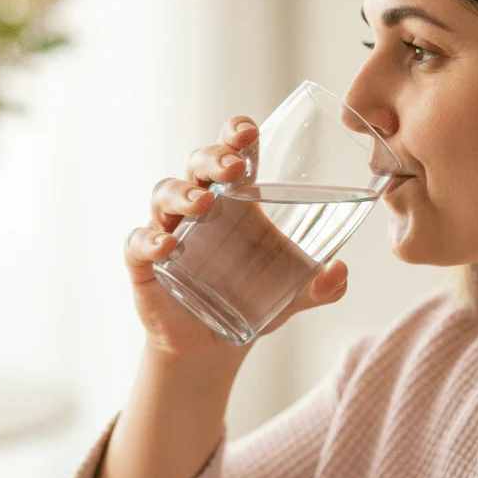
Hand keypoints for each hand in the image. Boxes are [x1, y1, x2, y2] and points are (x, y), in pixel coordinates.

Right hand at [124, 115, 349, 359]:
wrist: (211, 345)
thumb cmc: (251, 301)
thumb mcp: (293, 295)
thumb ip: (320, 286)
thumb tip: (339, 272)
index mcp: (237, 201)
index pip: (233, 152)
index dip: (235, 134)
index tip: (248, 131)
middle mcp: (199, 206)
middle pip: (198, 165)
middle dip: (213, 157)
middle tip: (233, 166)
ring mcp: (168, 230)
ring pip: (164, 194)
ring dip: (182, 193)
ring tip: (203, 202)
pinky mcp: (145, 263)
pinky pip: (138, 243)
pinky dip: (148, 240)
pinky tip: (165, 246)